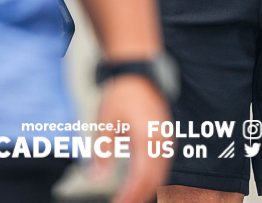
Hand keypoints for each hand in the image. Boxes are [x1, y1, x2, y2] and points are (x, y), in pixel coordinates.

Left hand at [88, 73, 167, 202]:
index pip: (141, 179)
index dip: (130, 196)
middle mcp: (161, 142)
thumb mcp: (106, 122)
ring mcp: (166, 138)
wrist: (137, 71)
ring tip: (131, 197)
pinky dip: (153, 177)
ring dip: (147, 188)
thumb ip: (102, 152)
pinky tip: (142, 181)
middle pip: (155, 180)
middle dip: (140, 196)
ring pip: (161, 173)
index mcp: (148, 140)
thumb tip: (95, 176)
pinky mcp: (165, 135)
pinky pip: (164, 163)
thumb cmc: (122, 93)